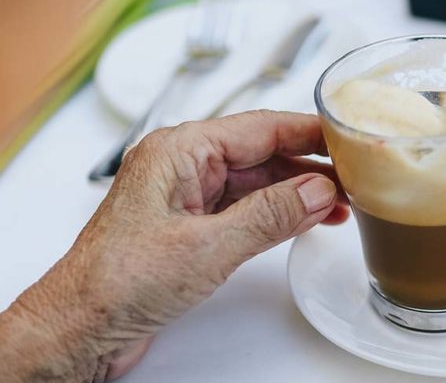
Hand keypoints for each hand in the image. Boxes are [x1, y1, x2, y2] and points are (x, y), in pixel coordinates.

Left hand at [0, 111, 347, 380]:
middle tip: (356, 175)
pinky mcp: (190, 227)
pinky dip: (278, 213)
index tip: (349, 134)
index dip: (310, 131)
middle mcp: (182, 166)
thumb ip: (270, 215)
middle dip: (310, 165)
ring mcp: (186, 197)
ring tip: (340, 202)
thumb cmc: (114, 283)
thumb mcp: (207, 248)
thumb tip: (317, 190)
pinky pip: (245, 208)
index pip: (261, 127)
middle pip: (262, 152)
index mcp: (178, 151)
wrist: (77, 331)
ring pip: (257, 181)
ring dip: (298, 192)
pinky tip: (305, 220)